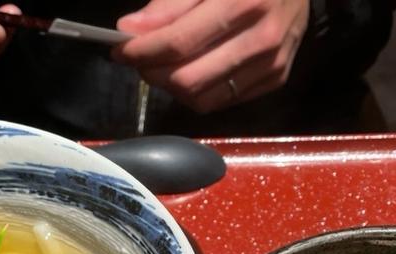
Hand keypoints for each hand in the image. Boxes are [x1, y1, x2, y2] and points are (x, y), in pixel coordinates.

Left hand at [115, 0, 309, 112]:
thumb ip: (170, 2)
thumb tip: (131, 30)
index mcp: (244, 0)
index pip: (179, 43)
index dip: (143, 51)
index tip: (119, 49)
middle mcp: (261, 37)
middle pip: (189, 79)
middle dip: (154, 73)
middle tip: (140, 59)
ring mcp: (272, 63)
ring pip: (203, 99)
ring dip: (173, 87)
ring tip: (164, 66)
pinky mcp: (276, 78)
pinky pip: (223, 101)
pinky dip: (199, 92)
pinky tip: (192, 70)